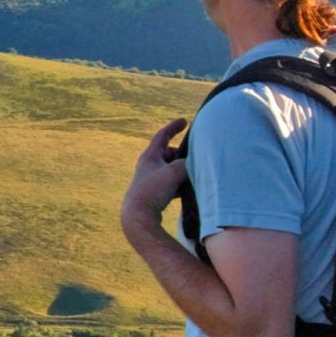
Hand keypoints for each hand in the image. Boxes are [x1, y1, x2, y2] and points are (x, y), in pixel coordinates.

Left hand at [121, 117, 190, 232]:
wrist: (139, 215)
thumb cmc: (153, 190)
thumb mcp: (174, 172)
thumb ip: (187, 163)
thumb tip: (196, 164)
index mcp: (150, 156)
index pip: (162, 135)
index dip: (173, 127)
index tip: (184, 121)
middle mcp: (149, 166)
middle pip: (169, 153)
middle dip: (182, 154)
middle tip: (194, 158)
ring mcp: (151, 179)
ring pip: (171, 169)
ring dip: (182, 171)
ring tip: (194, 174)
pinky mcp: (155, 192)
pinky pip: (172, 183)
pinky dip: (181, 184)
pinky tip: (189, 190)